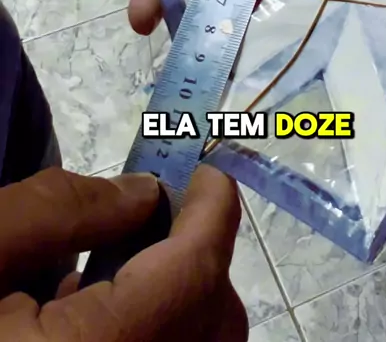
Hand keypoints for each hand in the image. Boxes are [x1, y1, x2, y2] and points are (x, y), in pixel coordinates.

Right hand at [0, 166, 246, 340]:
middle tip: (151, 215)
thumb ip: (58, 210)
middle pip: (212, 318)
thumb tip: (141, 195)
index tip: (205, 173)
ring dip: (181, 296)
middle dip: (197, 253)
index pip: (196, 274)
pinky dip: (160, 332)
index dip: (213, 212)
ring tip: (118, 265)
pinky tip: (96, 314)